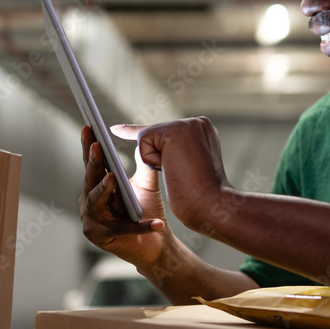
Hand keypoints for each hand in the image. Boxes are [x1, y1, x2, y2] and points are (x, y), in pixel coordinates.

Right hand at [79, 126, 165, 267]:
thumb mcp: (146, 184)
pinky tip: (156, 223)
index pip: (92, 163)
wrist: (157, 243)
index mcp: (97, 185)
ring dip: (104, 189)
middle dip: (93, 162)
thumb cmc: (147, 211)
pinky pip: (120, 228)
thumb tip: (144, 139)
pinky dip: (139, 226)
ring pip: (96, 201)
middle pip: (90, 178)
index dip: (89, 145)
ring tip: (112, 178)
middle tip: (96, 146)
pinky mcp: (99, 237)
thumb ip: (143, 164)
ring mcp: (91, 220)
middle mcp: (89, 201)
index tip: (88, 126)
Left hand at [111, 117, 230, 229]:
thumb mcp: (184, 170)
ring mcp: (187, 124)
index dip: (149, 136)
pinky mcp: (174, 131)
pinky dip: (151, 160)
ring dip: (155, 160)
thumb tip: (142, 145)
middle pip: (156, 133)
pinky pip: (144, 142)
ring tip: (179, 172)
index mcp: (204, 131)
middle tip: (176, 172)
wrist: (211, 206)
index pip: (168, 131)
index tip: (118, 128)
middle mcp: (198, 123)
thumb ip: (170, 153)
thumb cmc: (200, 197)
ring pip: (148, 137)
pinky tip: (172, 168)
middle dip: (155, 155)